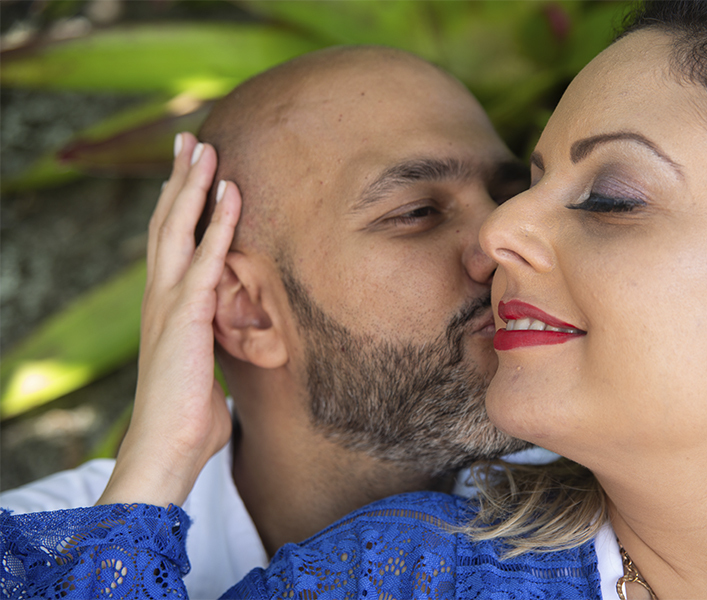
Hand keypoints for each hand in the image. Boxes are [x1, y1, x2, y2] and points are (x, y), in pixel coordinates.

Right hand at [98, 133, 240, 506]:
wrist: (167, 445)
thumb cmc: (188, 412)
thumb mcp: (201, 363)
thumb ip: (209, 337)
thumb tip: (227, 331)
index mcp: (164, 304)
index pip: (167, 242)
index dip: (175, 204)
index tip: (186, 172)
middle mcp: (160, 295)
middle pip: (166, 222)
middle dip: (178, 179)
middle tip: (189, 140)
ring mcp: (169, 302)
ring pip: (178, 229)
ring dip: (193, 185)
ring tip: (204, 147)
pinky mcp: (186, 315)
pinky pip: (207, 259)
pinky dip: (219, 224)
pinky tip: (231, 194)